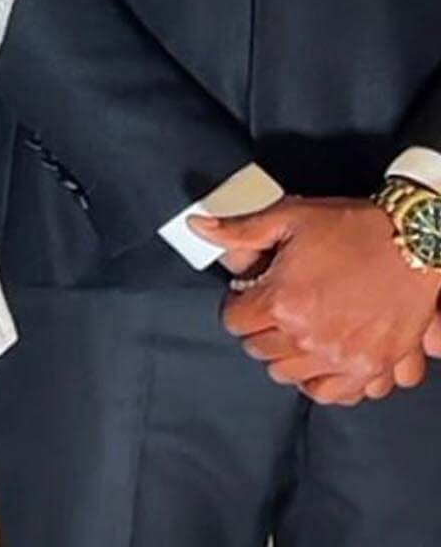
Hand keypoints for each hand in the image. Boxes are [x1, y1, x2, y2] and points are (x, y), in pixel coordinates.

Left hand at [194, 197, 440, 401]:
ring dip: (287, 355)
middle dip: (259, 329)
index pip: (235, 322)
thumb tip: (198, 228)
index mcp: (283, 301)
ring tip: (297, 330)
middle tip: (272, 309)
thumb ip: (240, 230)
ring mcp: (341, 359)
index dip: (238, 304)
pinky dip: (323, 381)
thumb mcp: (290, 216)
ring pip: (291, 376)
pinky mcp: (371, 369)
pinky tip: (322, 359)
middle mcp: (309, 338)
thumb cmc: (353, 228)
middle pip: (260, 351)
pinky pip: (334, 394)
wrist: (413, 242)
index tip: (248, 295)